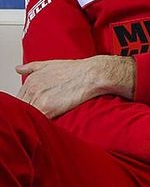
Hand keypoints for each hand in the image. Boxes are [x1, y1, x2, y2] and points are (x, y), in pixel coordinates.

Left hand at [17, 56, 135, 118]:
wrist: (92, 75)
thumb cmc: (77, 70)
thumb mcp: (50, 64)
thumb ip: (31, 67)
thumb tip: (18, 69)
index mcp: (31, 80)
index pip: (19, 98)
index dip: (28, 104)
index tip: (38, 107)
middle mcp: (32, 89)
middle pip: (21, 106)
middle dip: (30, 111)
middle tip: (44, 113)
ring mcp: (38, 99)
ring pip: (28, 114)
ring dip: (35, 118)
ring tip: (48, 118)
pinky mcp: (47, 109)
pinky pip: (37, 120)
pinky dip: (41, 122)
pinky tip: (49, 121)